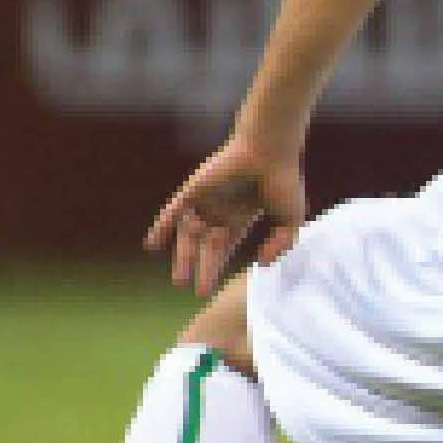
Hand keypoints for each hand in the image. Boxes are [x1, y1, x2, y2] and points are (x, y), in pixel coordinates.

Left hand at [146, 135, 308, 296]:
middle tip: (194, 291)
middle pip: (205, 244)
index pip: (224, 245)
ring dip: (183, 256)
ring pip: (189, 233)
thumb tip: (263, 264)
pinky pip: (174, 211)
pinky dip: (163, 227)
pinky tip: (152, 244)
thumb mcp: (290, 220)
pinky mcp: (193, 190)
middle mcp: (220, 209)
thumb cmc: (283, 181)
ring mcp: (205, 199)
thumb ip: (281, 244)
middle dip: (200, 267)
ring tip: (179, 280)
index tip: (209, 289)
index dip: (216, 266)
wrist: (270, 151)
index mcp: (240, 215)